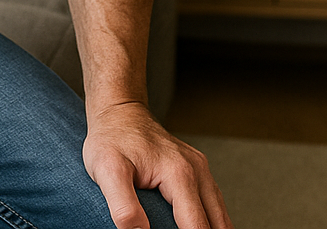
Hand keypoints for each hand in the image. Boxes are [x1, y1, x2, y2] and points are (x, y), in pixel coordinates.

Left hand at [83, 101, 232, 228]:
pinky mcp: (197, 170)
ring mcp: (200, 169)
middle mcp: (197, 171)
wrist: (117, 110)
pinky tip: (196, 227)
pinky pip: (213, 204)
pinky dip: (210, 222)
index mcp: (179, 174)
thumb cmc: (110, 137)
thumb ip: (123, 205)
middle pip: (217, 226)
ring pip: (220, 217)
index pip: (197, 228)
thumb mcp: (106, 169)